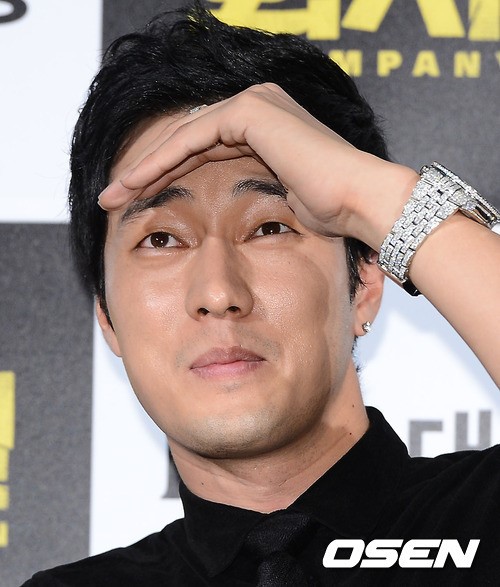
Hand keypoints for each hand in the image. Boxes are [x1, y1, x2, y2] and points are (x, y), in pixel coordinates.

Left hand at [99, 83, 417, 249]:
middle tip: (113, 199)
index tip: (139, 205)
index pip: (202, 151)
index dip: (167, 177)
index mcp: (265, 128)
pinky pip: (192, 138)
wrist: (361, 203)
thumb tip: (238, 218)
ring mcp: (254, 104)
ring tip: (113, 196)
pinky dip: (161, 161)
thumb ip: (256, 192)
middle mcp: (257, 107)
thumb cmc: (332, 213)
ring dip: (145, 168)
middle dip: (147, 172)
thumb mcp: (282, 202)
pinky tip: (133, 184)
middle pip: (187, 142)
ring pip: (183, 139)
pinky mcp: (251, 111)